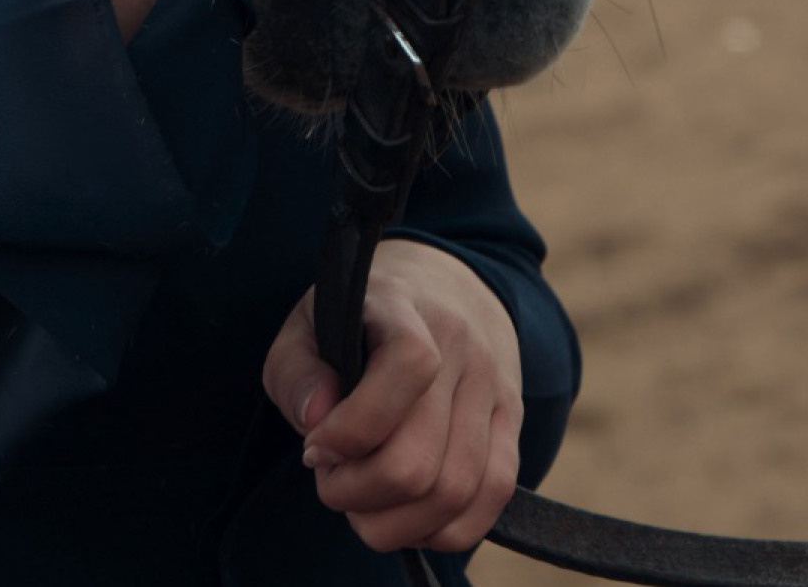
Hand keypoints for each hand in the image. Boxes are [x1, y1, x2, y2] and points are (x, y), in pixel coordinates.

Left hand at [265, 238, 525, 554]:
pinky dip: (446, 529)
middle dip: (357, 494)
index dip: (352, 429)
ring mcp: (493, 384)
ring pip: (454, 491)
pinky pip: (493, 495)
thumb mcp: (308, 321)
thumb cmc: (362, 313)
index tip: (314, 448)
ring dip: (395, 522)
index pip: (407, 367)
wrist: (444, 278)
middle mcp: (461, 344)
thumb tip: (317, 424)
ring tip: (364, 499)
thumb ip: (296, 372)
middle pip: (418, 460)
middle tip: (332, 479)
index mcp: (406, 307)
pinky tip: (409, 515)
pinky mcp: (511, 419)